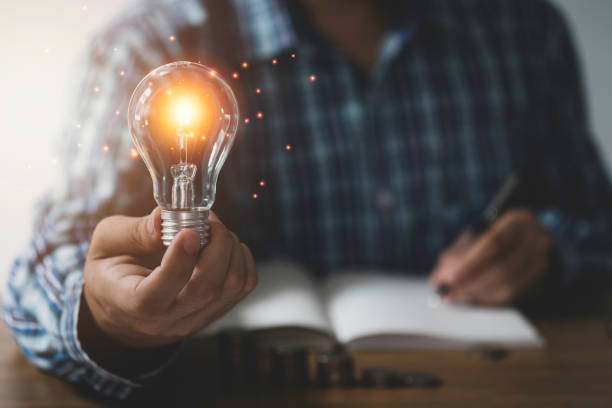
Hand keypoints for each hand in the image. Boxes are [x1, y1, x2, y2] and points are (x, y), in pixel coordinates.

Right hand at [80, 207, 256, 353]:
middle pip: (205, 288)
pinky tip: (225, 245)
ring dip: (231, 249)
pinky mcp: (216, 311)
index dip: (178, 262)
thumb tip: (162, 219)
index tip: (188, 231)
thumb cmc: (113, 272)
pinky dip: (242, 259)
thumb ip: (131, 232)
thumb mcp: (105, 245)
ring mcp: (195, 319)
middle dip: (216, 246)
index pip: (156, 295)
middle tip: (208, 221)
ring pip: (231, 287)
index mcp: (131, 304)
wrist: (124, 309)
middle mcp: (167, 320)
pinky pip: (244, 286)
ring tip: (214, 230)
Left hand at [430, 209, 553, 304]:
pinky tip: (471, 299)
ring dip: (478, 295)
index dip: (470, 264)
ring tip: (455, 297)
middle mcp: (537, 238)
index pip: (494, 243)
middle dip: (471, 284)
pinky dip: (488, 300)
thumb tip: (437, 281)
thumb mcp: (472, 240)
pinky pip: (513, 297)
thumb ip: (454, 257)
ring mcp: (544, 260)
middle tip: (448, 294)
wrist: (521, 243)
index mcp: (518, 219)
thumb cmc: (489, 240)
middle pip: (502, 268)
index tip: (449, 279)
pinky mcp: (542, 279)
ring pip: (508, 286)